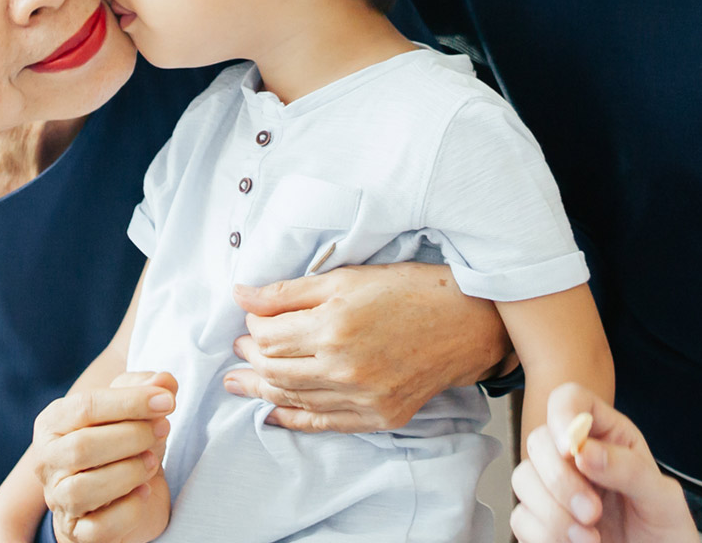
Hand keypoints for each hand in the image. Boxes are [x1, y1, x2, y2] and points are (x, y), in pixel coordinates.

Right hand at [34, 371, 176, 542]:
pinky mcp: (76, 532)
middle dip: (131, 436)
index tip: (167, 401)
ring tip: (153, 462)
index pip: (85, 406)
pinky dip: (127, 509)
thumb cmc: (123, 441)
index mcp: (53, 422)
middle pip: (81, 447)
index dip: (129, 402)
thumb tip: (165, 381)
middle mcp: (47, 460)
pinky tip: (144, 492)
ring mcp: (58, 499)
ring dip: (128, 473)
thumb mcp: (133, 407)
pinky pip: (98, 527)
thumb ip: (147, 387)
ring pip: (82, 491)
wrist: (123, 493)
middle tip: (164, 429)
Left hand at [225, 263, 508, 431]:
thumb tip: (240, 295)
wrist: (464, 321)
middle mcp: (343, 368)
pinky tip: (273, 411)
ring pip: (293, 399)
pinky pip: (323, 424)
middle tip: (237, 348)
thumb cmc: (405, 290)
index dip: (252, 326)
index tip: (251, 317)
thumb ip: (287, 291)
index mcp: (332, 326)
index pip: (268, 335)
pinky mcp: (379, 417)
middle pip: (274, 369)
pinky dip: (293, 418)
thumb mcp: (343, 277)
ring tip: (239, 381)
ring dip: (260, 389)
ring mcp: (362, 398)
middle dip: (249, 357)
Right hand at [511, 384, 694, 542]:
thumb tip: (584, 450)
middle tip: (592, 512)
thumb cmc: (663, 530)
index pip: (570, 398)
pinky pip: (521, 517)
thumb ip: (630, 470)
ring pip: (523, 478)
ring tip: (589, 537)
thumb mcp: (663, 498)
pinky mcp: (539, 519)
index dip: (561, 413)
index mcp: (605, 435)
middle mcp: (572, 455)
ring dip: (553, 513)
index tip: (569, 448)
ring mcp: (553, 487)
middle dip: (560, 480)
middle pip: (538, 441)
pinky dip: (545, 534)